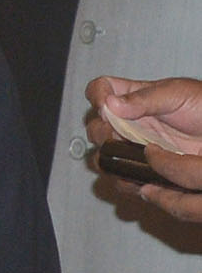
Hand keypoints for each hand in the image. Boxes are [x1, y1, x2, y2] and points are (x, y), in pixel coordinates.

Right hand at [88, 76, 201, 221]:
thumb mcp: (177, 94)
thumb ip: (144, 98)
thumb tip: (111, 104)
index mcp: (133, 98)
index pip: (99, 91)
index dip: (96, 97)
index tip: (104, 107)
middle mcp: (131, 123)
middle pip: (95, 126)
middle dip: (100, 133)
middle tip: (115, 135)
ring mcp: (137, 147)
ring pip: (104, 156)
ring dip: (106, 160)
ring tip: (122, 159)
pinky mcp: (148, 170)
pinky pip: (124, 179)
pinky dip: (123, 182)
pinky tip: (134, 178)